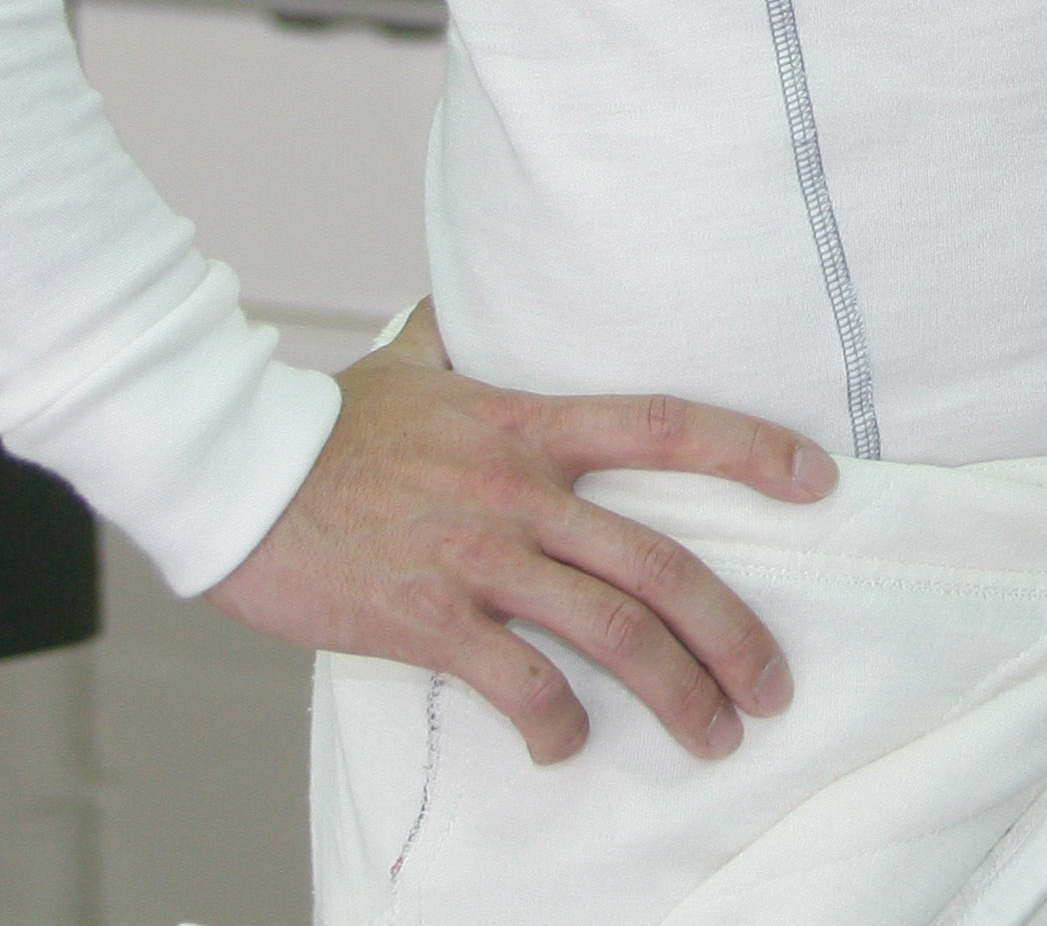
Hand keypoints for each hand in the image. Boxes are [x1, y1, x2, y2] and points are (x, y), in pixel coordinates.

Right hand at [207, 299, 833, 765]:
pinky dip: (553, 722)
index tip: (817, 480)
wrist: (230, 474)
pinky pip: (516, 681)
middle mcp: (520, 491)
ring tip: (713, 732)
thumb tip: (471, 298)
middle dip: (731, 632)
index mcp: (529, 426)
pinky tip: (566, 747)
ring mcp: (478, 556)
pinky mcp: (426, 618)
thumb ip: (458, 337)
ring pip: (609, 631)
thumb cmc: (321, 426)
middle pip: (661, 563)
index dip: (751, 450)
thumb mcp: (408, 363)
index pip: (667, 423)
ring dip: (675, 691)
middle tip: (773, 684)